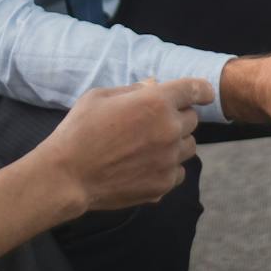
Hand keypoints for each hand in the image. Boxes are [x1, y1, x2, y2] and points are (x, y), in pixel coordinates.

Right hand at [35, 78, 210, 212]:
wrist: (67, 175)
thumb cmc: (79, 131)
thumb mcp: (100, 97)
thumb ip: (133, 90)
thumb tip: (153, 86)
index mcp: (156, 102)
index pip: (196, 89)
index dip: (201, 90)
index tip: (203, 94)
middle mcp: (169, 129)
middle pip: (192, 120)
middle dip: (177, 117)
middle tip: (152, 123)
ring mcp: (168, 159)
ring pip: (188, 147)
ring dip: (175, 143)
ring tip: (147, 146)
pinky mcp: (163, 184)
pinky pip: (178, 171)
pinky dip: (167, 167)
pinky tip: (144, 166)